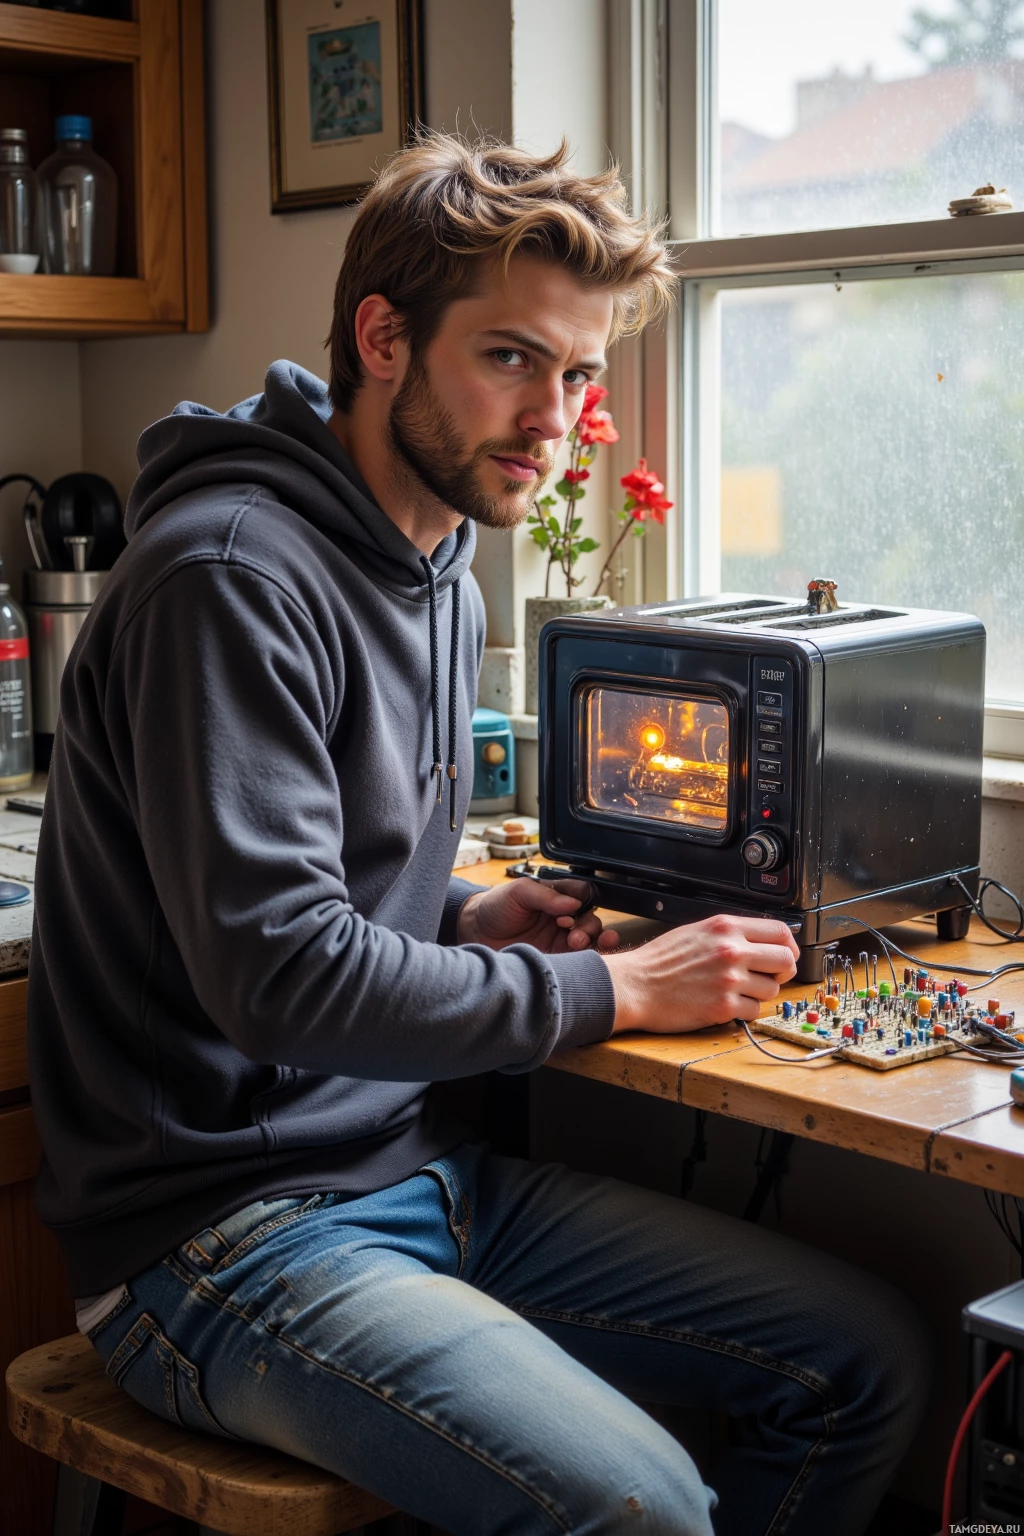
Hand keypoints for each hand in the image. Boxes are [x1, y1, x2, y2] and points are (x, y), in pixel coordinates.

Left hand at [458, 878, 619, 954]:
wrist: (474, 932)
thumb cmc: (495, 906)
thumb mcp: (518, 892)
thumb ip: (545, 895)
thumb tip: (572, 903)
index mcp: (556, 896)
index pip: (583, 895)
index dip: (582, 903)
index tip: (571, 910)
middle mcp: (561, 917)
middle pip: (590, 920)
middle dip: (588, 926)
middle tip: (575, 933)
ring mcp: (558, 939)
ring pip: (588, 941)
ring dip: (591, 941)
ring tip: (578, 943)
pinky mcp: (554, 958)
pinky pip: (576, 960)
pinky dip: (584, 959)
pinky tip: (583, 958)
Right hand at [603, 913, 798, 1034]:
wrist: (634, 985)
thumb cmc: (660, 961)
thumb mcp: (696, 931)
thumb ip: (729, 934)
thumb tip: (760, 941)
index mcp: (725, 928)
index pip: (780, 931)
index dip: (789, 946)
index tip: (785, 955)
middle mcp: (731, 951)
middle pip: (785, 960)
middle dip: (782, 972)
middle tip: (769, 977)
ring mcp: (729, 979)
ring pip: (771, 989)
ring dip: (758, 993)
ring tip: (735, 991)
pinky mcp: (724, 1006)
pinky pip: (753, 1011)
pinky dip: (743, 1011)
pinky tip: (725, 1005)